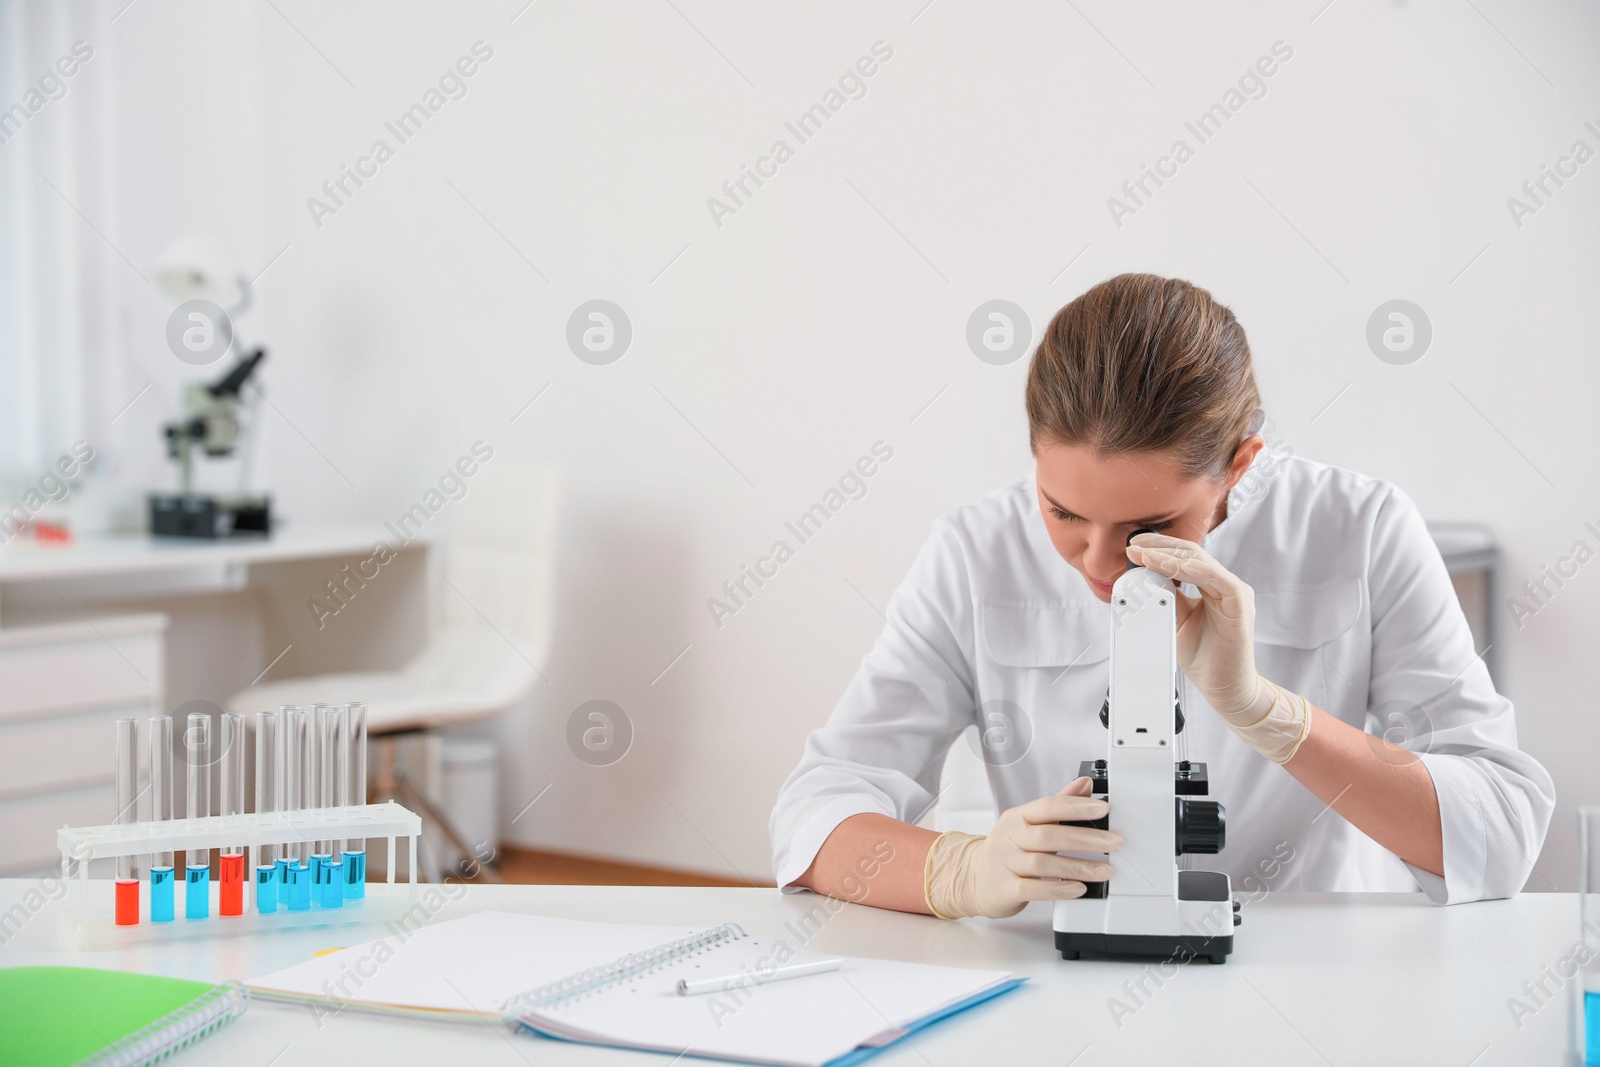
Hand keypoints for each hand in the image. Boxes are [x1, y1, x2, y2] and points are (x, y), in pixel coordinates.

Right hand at [923, 776, 1122, 918]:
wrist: (974, 877)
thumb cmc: (1008, 849)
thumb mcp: (1029, 822)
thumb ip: (1058, 804)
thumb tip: (1085, 783)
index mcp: (1018, 817)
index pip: (1048, 807)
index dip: (1076, 806)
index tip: (1103, 808)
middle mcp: (1010, 838)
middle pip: (1049, 835)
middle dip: (1086, 838)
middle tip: (1114, 842)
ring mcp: (1005, 864)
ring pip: (1043, 864)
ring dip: (1078, 867)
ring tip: (1104, 870)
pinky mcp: (1005, 889)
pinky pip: (1033, 889)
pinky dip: (1058, 889)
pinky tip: (1078, 888)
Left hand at [1125, 532, 1266, 722]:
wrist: (1221, 686)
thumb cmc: (1201, 654)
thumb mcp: (1174, 618)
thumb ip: (1165, 595)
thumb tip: (1143, 575)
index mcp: (1210, 584)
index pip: (1184, 557)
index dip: (1159, 549)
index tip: (1133, 548)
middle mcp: (1223, 584)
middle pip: (1191, 554)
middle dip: (1160, 547)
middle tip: (1134, 547)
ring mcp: (1233, 593)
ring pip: (1201, 563)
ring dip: (1170, 557)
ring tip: (1145, 555)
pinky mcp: (1240, 606)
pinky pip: (1220, 581)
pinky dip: (1197, 571)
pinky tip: (1177, 567)